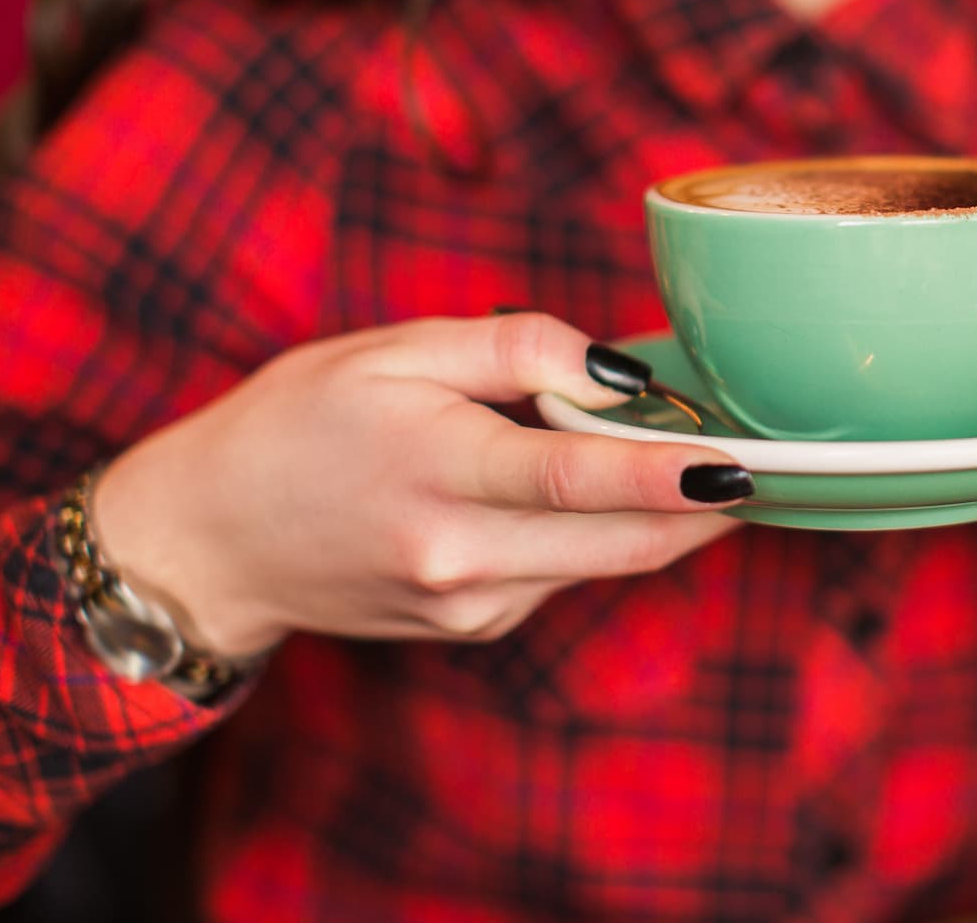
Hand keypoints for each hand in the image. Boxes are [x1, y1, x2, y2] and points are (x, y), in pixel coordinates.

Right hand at [92, 314, 751, 657]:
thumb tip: (616, 372)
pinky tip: (577, 492)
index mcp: (436, 471)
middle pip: (621, 542)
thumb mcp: (390, 349)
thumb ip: (514, 349)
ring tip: (688, 457)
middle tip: (766, 460)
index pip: (576, 479)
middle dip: (705, 507)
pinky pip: (564, 575)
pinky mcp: (473, 627)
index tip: (739, 463)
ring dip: (660, 516)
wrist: (210, 541)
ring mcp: (468, 604)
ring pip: (604, 562)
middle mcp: (457, 555)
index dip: (668, 474)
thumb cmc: (297, 423)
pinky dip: (597, 534)